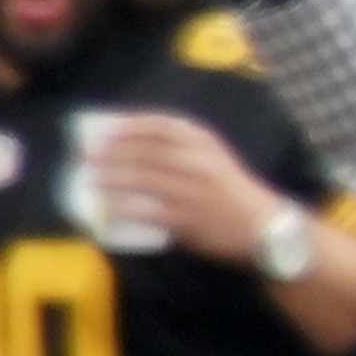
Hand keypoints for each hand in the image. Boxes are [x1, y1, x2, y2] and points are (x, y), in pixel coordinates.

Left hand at [73, 111, 282, 262]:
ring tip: (92, 180)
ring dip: (112, 178)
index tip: (106, 129)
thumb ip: (182, 150)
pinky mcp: (188, 218)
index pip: (159, 125)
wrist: (266, 229)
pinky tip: (110, 208)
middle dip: (112, 152)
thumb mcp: (215, 159)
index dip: (128, 125)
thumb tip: (132, 149)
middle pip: (144, 150)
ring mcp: (192, 190)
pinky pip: (148, 211)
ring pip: (141, 178)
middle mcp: (196, 162)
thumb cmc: (234, 194)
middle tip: (88, 155)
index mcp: (204, 142)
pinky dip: (126, 209)